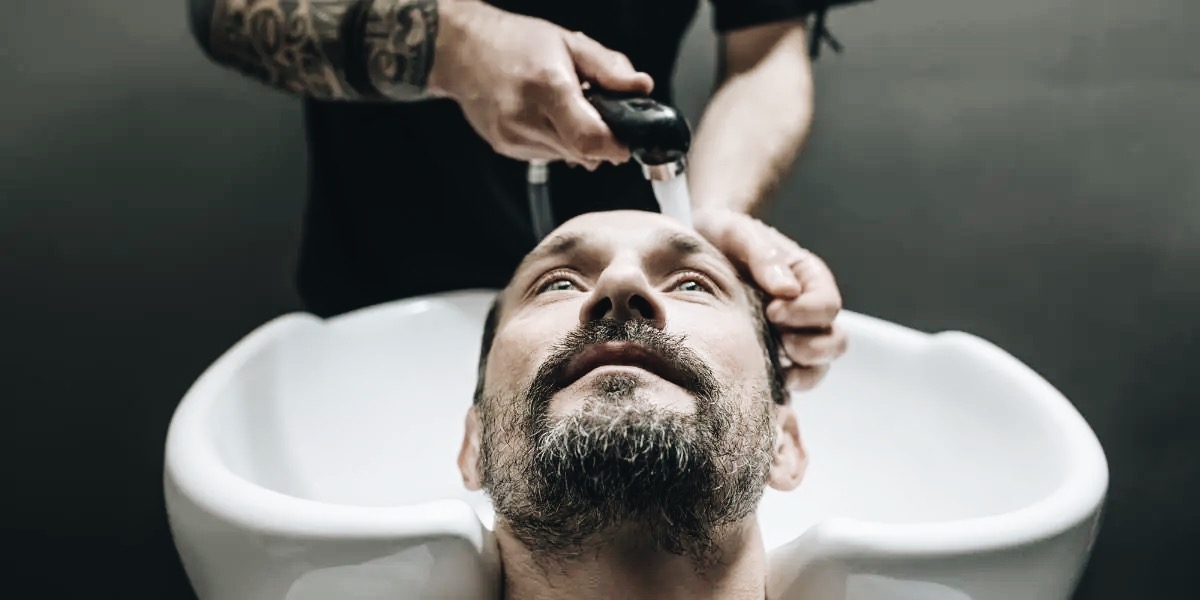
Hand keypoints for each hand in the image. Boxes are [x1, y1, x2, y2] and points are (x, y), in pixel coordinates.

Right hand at [426, 0, 652, 167]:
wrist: (463, 50)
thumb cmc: (515, 42)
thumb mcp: (569, 42)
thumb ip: (609, 67)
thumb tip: (641, 87)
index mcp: (547, 87)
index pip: (591, 139)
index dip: (616, 146)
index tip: (626, 141)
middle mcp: (526, 117)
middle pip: (583, 153)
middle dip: (600, 141)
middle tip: (598, 115)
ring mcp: (512, 137)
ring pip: (567, 157)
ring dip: (577, 141)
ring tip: (564, 109)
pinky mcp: (504, 147)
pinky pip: (547, 156)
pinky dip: (556, 141)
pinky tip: (545, 116)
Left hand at [694, 209, 847, 391]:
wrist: (701, 249)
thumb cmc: (727, 236)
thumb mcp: (740, 234)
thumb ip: (764, 256)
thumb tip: (788, 290)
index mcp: (810, 280)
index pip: (827, 306)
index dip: (805, 314)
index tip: (772, 310)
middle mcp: (808, 312)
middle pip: (834, 343)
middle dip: (811, 349)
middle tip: (781, 343)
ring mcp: (792, 337)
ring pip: (817, 369)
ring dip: (802, 374)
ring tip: (774, 369)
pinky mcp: (771, 357)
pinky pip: (787, 382)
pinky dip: (780, 389)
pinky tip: (758, 386)